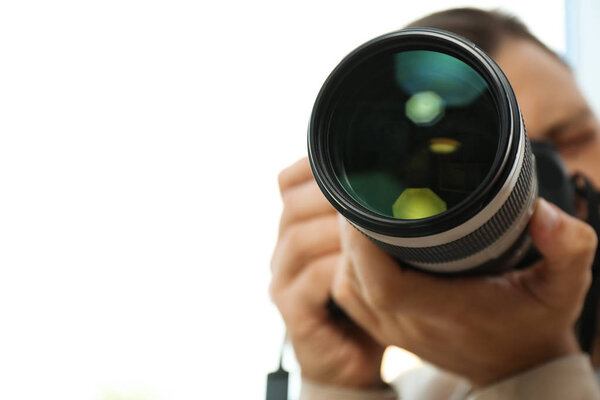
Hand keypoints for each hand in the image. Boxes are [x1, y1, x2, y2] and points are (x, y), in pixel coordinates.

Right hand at [270, 158, 385, 388]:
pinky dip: (340, 267)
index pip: (290, 181)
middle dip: (334, 192)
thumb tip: (406, 164)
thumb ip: (369, 209)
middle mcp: (283, 247)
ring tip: (378, 221)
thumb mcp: (368, 243)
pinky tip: (368, 261)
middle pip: (292, 204)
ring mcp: (284, 280)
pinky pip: (312, 279)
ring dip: (339, 229)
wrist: (356, 351)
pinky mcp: (292, 312)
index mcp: (297, 225)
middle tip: (378, 184)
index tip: (360, 155)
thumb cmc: (368, 291)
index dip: (317, 166)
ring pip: (300, 239)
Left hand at [332, 198, 596, 386]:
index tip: (366, 202)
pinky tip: (364, 244)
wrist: (517, 365)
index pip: (384, 284)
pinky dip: (349, 267)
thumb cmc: (534, 322)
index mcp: (448, 311)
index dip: (363, 243)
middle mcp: (411, 325)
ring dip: (348, 247)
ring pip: (347, 284)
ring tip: (363, 212)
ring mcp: (393, 331)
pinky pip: (349, 297)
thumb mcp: (564, 285)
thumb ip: (568, 247)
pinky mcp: (385, 331)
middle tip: (364, 192)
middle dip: (353, 231)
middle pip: (357, 276)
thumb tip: (542, 213)